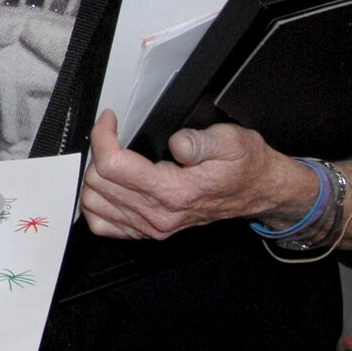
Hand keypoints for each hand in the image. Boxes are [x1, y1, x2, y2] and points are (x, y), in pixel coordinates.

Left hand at [79, 111, 315, 240]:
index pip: (112, 164)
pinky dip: (97, 204)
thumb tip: (176, 143)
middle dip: (99, 151)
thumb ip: (201, 141)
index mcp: (173, 191)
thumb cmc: (244, 165)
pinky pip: (103, 226)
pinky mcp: (149, 232)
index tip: (111, 118)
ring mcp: (152, 227)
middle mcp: (158, 215)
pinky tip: (108, 185)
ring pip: (93, 204)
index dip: (103, 134)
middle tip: (113, 134)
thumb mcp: (230, 141)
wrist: (258, 192)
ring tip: (110, 156)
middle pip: (98, 183)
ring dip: (94, 176)